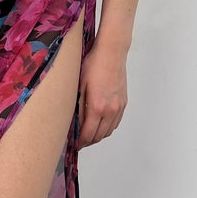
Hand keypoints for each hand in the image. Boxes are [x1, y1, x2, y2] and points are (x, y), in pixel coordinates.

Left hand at [77, 33, 127, 147]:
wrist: (112, 53)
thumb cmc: (94, 64)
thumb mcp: (79, 85)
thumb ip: (77, 107)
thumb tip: (73, 123)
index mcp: (97, 107)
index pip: (88, 134)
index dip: (80, 142)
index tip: (74, 144)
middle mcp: (110, 110)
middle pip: (99, 136)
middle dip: (88, 141)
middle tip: (79, 141)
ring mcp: (118, 107)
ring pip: (109, 131)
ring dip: (98, 135)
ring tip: (88, 134)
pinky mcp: (123, 103)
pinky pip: (116, 122)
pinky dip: (107, 128)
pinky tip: (100, 124)